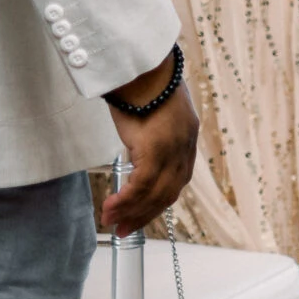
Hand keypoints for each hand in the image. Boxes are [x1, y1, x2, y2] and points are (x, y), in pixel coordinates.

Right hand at [98, 53, 198, 235]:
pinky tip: (110, 208)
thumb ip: (154, 135)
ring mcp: (172, 149)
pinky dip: (125, 201)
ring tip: (111, 222)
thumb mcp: (155, 114)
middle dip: (144, 215)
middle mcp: (184, 147)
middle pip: (168, 193)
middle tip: (124, 230)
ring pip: (154, 194)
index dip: (158, 202)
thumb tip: (139, 149)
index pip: (177, 181)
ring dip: (131, 212)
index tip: (142, 216)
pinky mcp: (155, 149)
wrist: (143, 67)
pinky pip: (141, 186)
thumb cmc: (143, 87)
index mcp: (187, 139)